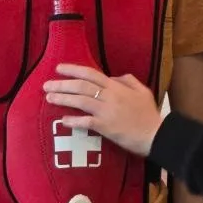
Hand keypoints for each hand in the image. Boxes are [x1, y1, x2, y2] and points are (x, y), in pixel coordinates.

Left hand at [44, 64, 162, 156]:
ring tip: (49, 98)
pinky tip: (63, 120)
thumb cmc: (149, 114)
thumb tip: (112, 77)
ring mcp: (106, 112)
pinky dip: (73, 121)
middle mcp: (109, 97)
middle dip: (62, 84)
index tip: (59, 68)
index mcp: (117, 87)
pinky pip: (85, 122)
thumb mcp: (143, 91)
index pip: (91, 74)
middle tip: (47, 85)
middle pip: (82, 86)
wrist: (156, 134)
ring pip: (80, 101)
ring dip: (63, 98)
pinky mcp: (105, 127)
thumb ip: (128, 80)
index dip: (73, 70)